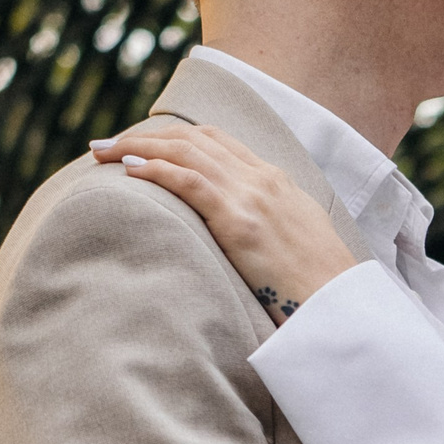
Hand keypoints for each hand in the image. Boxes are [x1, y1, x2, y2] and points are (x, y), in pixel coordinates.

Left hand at [90, 122, 358, 322]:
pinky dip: (155, 170)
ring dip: (135, 146)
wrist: (342, 308)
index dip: (173, 137)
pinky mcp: (241, 221)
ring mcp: (252, 196)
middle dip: (144, 135)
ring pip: (184, 152)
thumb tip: (235, 233)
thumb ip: (265, 224)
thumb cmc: (318, 286)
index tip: (139, 142)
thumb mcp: (294, 240)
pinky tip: (128, 171)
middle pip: (192, 138)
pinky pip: (189, 182)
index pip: (216, 140)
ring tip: (101, 154)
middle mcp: (262, 179)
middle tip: (104, 145)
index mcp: (275, 180)